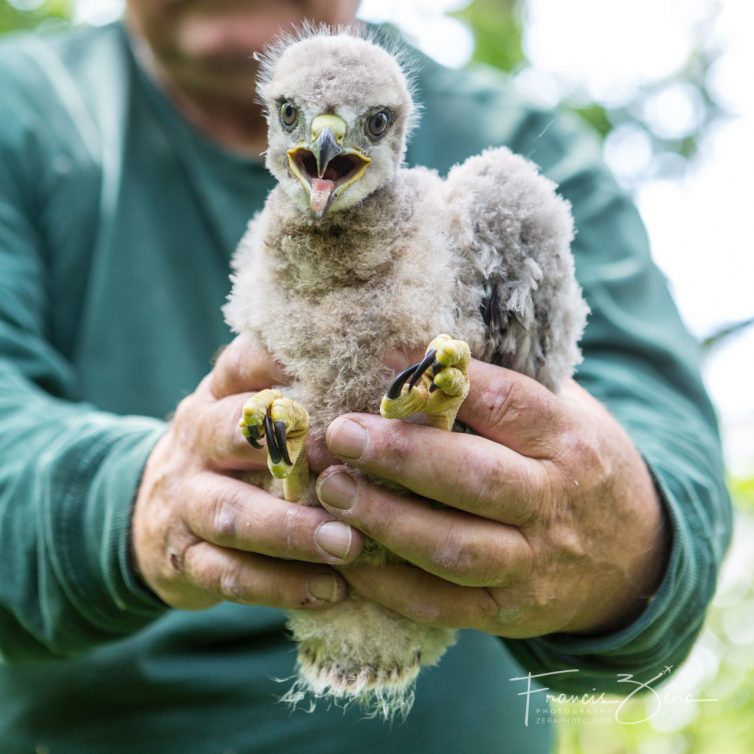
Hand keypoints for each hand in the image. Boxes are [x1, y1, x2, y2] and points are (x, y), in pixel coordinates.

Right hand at [131, 333, 362, 610]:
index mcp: (220, 395)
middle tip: (349, 469)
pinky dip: (280, 586)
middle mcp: (197, 440)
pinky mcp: (184, 558)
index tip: (355, 375)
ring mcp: (185, 501)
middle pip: (232, 433)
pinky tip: (331, 591)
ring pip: (232, 514)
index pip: (246, 362)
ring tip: (348, 545)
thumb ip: (306, 397)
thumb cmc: (234, 457)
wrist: (151, 517)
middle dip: (291, 451)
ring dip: (292, 531)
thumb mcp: (252, 416)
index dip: (291, 364)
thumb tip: (397, 370)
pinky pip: (229, 575)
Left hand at [315, 360, 667, 637]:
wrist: (632, 560)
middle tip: (341, 435)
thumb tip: (412, 353)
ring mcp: (532, 563)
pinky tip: (345, 554)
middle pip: (476, 478)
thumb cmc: (576, 466)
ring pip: (455, 548)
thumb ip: (502, 388)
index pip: (505, 402)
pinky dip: (388, 584)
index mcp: (565, 438)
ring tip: (331, 492)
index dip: (441, 385)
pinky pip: (442, 604)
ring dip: (386, 521)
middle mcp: (552, 500)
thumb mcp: (563, 412)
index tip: (382, 371)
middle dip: (401, 456)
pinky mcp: (507, 610)